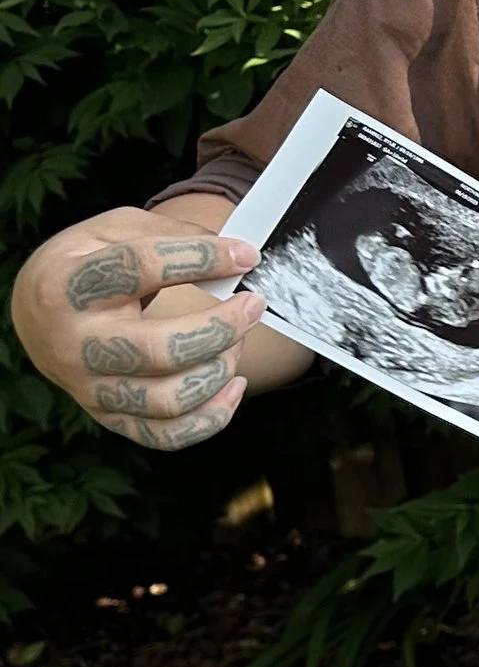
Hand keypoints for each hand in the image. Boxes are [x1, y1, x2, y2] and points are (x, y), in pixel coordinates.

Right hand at [9, 207, 264, 450]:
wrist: (38, 315)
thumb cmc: (85, 266)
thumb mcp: (113, 230)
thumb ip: (171, 235)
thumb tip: (236, 255)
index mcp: (69, 285)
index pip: (141, 268)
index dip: (202, 259)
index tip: (245, 256)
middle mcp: (76, 343)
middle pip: (162, 350)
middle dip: (222, 327)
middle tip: (252, 304)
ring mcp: (89, 387)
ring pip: (168, 400)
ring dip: (220, 370)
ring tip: (236, 340)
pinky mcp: (107, 416)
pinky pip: (165, 435)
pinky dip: (211, 417)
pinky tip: (232, 385)